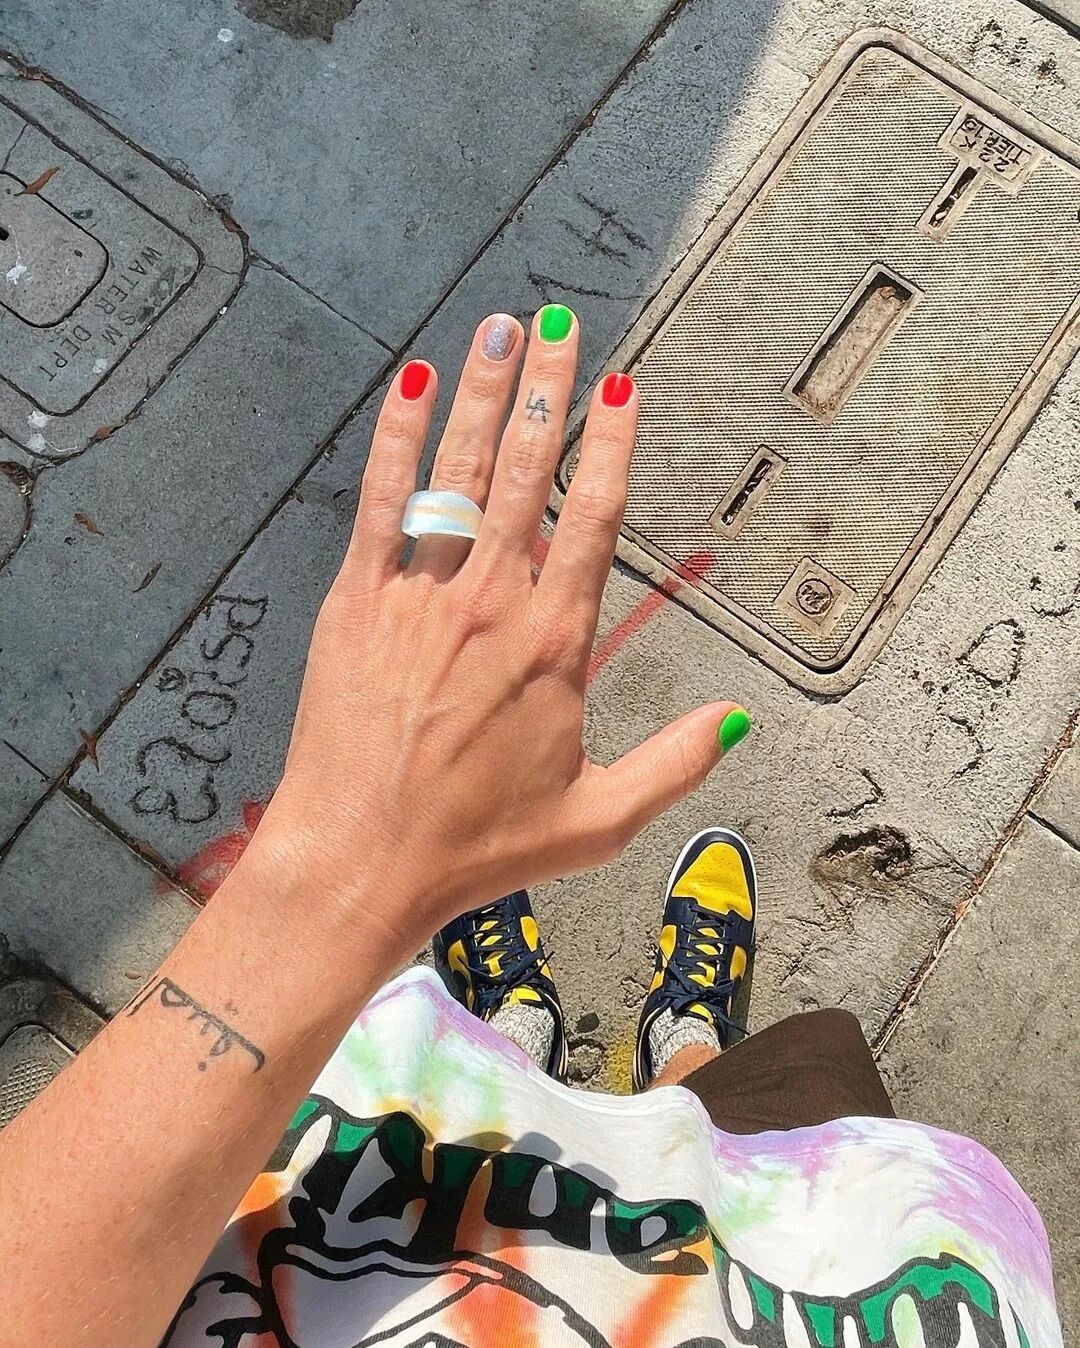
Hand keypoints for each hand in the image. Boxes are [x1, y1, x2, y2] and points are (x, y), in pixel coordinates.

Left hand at [253, 308, 746, 947]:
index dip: (611, 444)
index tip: (619, 385)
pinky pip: (379, 504)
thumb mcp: (599, 821)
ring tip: (500, 327)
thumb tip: (739, 719)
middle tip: (560, 320)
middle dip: (547, 390)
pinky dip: (396, 441)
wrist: (361, 861)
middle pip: (528, 473)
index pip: (593, 519)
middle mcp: (490, 603)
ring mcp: (418, 596)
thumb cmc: (478, 847)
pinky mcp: (355, 602)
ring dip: (482, 393)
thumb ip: (676, 763)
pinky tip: (410, 385)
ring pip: (459, 473)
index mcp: (554, 645)